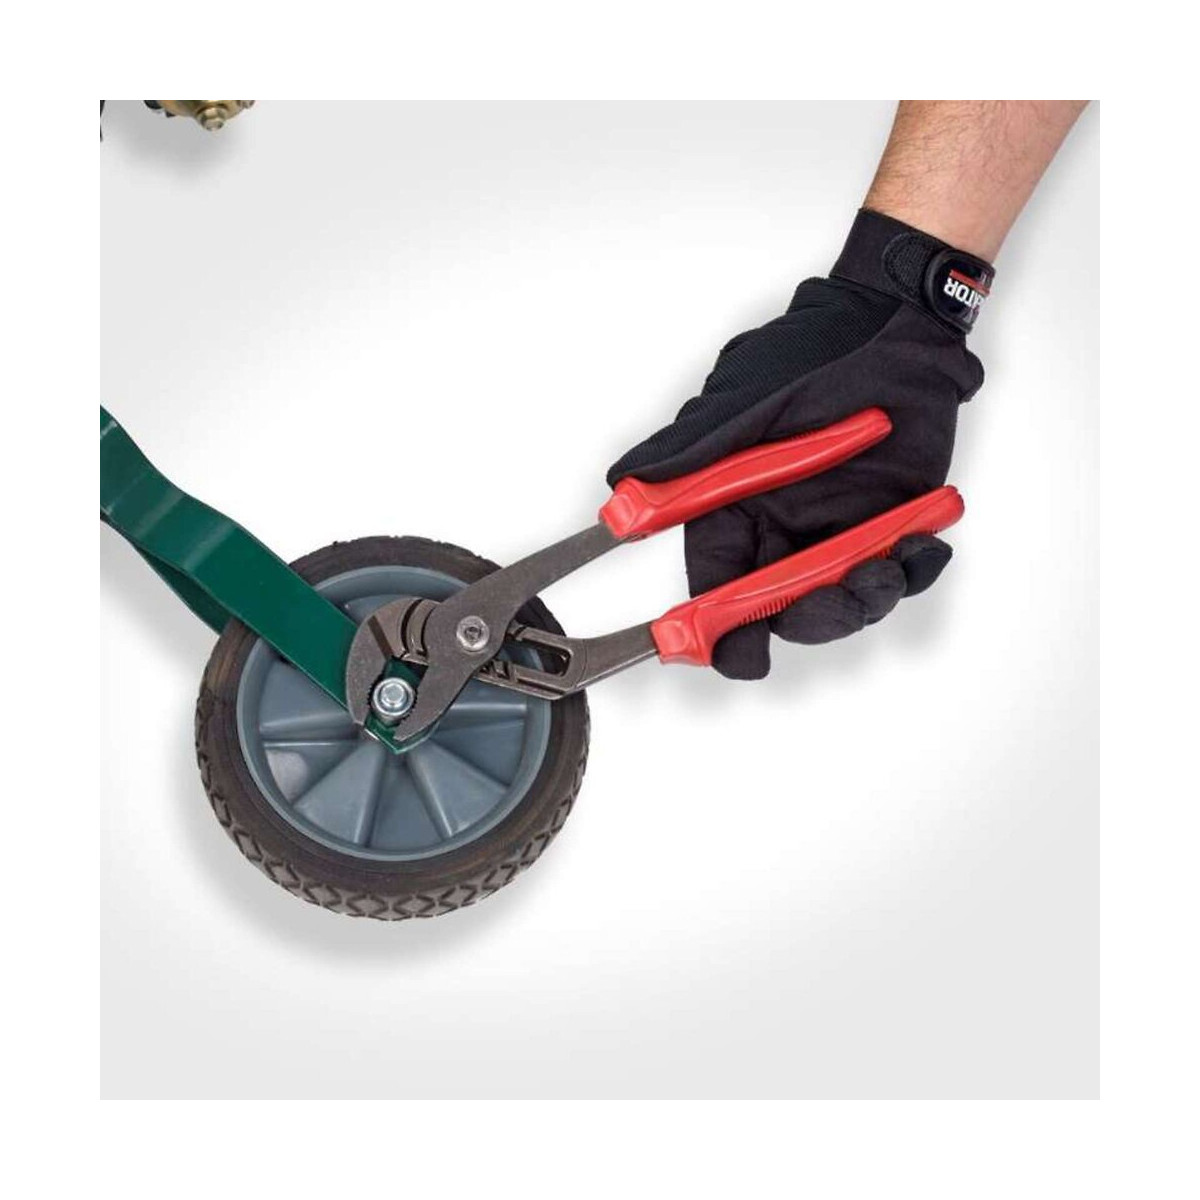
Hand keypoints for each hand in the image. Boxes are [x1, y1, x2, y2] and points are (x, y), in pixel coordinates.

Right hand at [607, 213, 986, 679]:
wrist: (894, 319)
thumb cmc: (813, 352)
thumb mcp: (743, 402)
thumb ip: (688, 455)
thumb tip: (621, 491)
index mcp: (736, 510)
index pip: (719, 587)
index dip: (722, 631)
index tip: (737, 655)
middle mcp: (783, 529)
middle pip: (785, 610)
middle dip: (810, 619)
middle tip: (830, 601)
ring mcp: (839, 529)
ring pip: (846, 600)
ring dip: (866, 599)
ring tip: (886, 567)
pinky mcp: (894, 522)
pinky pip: (904, 572)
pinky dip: (916, 572)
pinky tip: (922, 549)